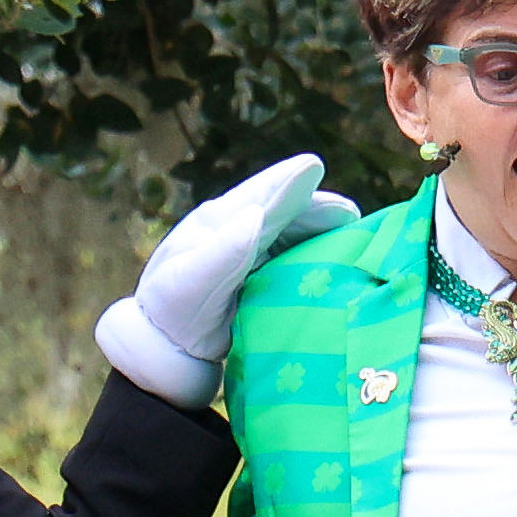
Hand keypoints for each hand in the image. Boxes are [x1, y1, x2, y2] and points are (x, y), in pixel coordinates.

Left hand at [101, 151, 343, 405]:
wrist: (165, 348)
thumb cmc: (175, 313)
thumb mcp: (194, 280)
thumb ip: (226, 248)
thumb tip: (257, 213)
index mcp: (217, 223)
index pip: (261, 197)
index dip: (289, 182)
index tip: (314, 168)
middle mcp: (234, 230)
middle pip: (283, 210)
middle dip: (318, 207)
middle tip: (351, 214)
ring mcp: (246, 251)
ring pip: (290, 231)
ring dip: (321, 228)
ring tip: (351, 230)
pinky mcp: (256, 274)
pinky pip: (290, 255)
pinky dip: (315, 251)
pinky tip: (334, 255)